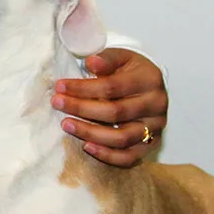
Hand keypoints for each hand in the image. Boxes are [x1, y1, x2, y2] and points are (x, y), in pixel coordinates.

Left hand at [52, 47, 168, 167]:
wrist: (149, 85)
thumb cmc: (130, 71)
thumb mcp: (121, 57)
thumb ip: (106, 59)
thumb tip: (91, 62)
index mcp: (149, 80)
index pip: (112, 86)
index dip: (83, 88)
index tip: (60, 86)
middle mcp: (156, 105)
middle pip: (115, 112)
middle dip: (81, 109)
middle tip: (57, 104)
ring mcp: (155, 127)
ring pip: (122, 138)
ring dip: (90, 133)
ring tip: (66, 125)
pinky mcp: (151, 144)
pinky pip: (129, 157)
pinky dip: (107, 155)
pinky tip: (87, 146)